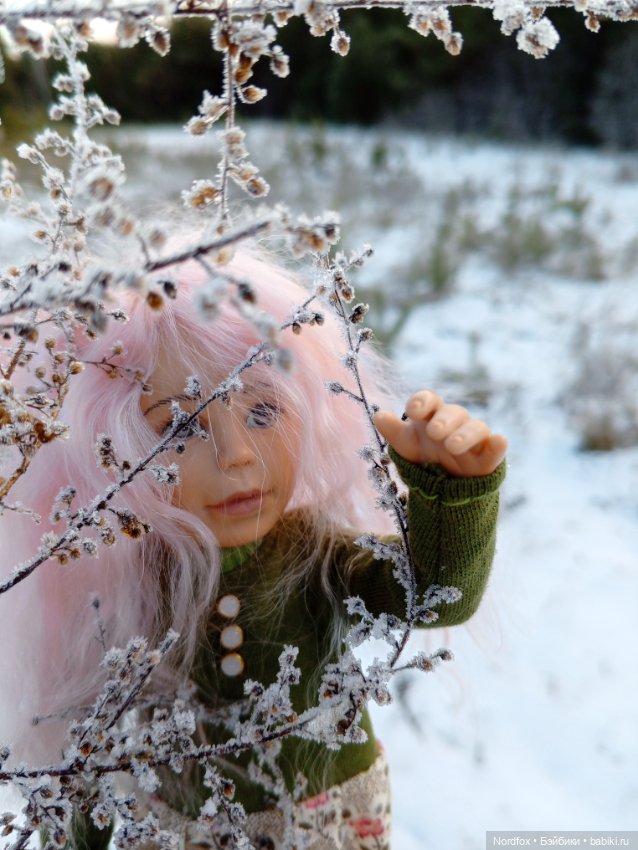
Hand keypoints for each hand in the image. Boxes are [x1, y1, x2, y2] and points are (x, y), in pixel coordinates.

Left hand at [372, 390, 507, 476]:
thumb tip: (378, 416)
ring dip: (465, 435)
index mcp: (433, 415)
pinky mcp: (488, 457)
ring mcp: (473, 439)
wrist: (442, 485)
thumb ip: (393, 431)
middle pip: (454, 412)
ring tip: (452, 446)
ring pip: (476, 428)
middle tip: (434, 433)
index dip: (422, 401)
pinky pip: (496, 448)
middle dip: (444, 421)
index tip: (413, 411)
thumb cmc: (424, 456)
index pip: (430, 400)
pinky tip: (499, 441)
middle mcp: (455, 422)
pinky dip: (498, 445)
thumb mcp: (405, 445)